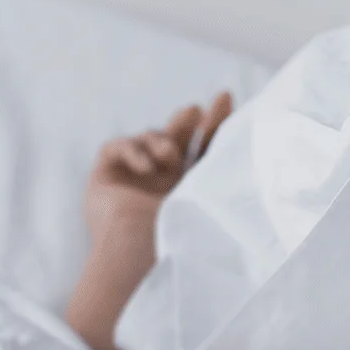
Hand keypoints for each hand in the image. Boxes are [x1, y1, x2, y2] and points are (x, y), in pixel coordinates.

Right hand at [85, 91, 232, 234]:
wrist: (140, 253)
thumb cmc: (179, 233)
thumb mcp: (208, 193)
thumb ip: (220, 165)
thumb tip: (245, 129)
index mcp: (189, 192)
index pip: (204, 150)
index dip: (215, 124)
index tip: (225, 97)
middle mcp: (161, 185)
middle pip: (176, 138)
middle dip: (187, 120)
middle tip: (196, 111)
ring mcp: (132, 181)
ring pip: (148, 137)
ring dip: (160, 140)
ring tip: (168, 157)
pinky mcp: (104, 179)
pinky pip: (117, 146)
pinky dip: (132, 149)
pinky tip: (145, 166)